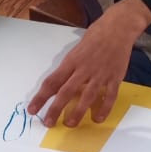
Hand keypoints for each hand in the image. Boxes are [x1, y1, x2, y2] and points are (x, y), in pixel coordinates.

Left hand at [27, 0, 150, 126]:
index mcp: (71, 61)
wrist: (118, 27)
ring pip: (87, 96)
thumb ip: (69, 67)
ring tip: (70, 124)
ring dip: (78, 112)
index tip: (32, 109)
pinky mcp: (115, 77)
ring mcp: (100, 74)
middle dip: (55, 109)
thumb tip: (57, 84)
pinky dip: (104, 108)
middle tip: (48, 123)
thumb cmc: (95, 36)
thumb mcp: (76, 49)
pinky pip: (109, 96)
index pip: (52, 81)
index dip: (41, 97)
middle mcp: (84, 69)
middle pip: (66, 91)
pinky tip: (98, 118)